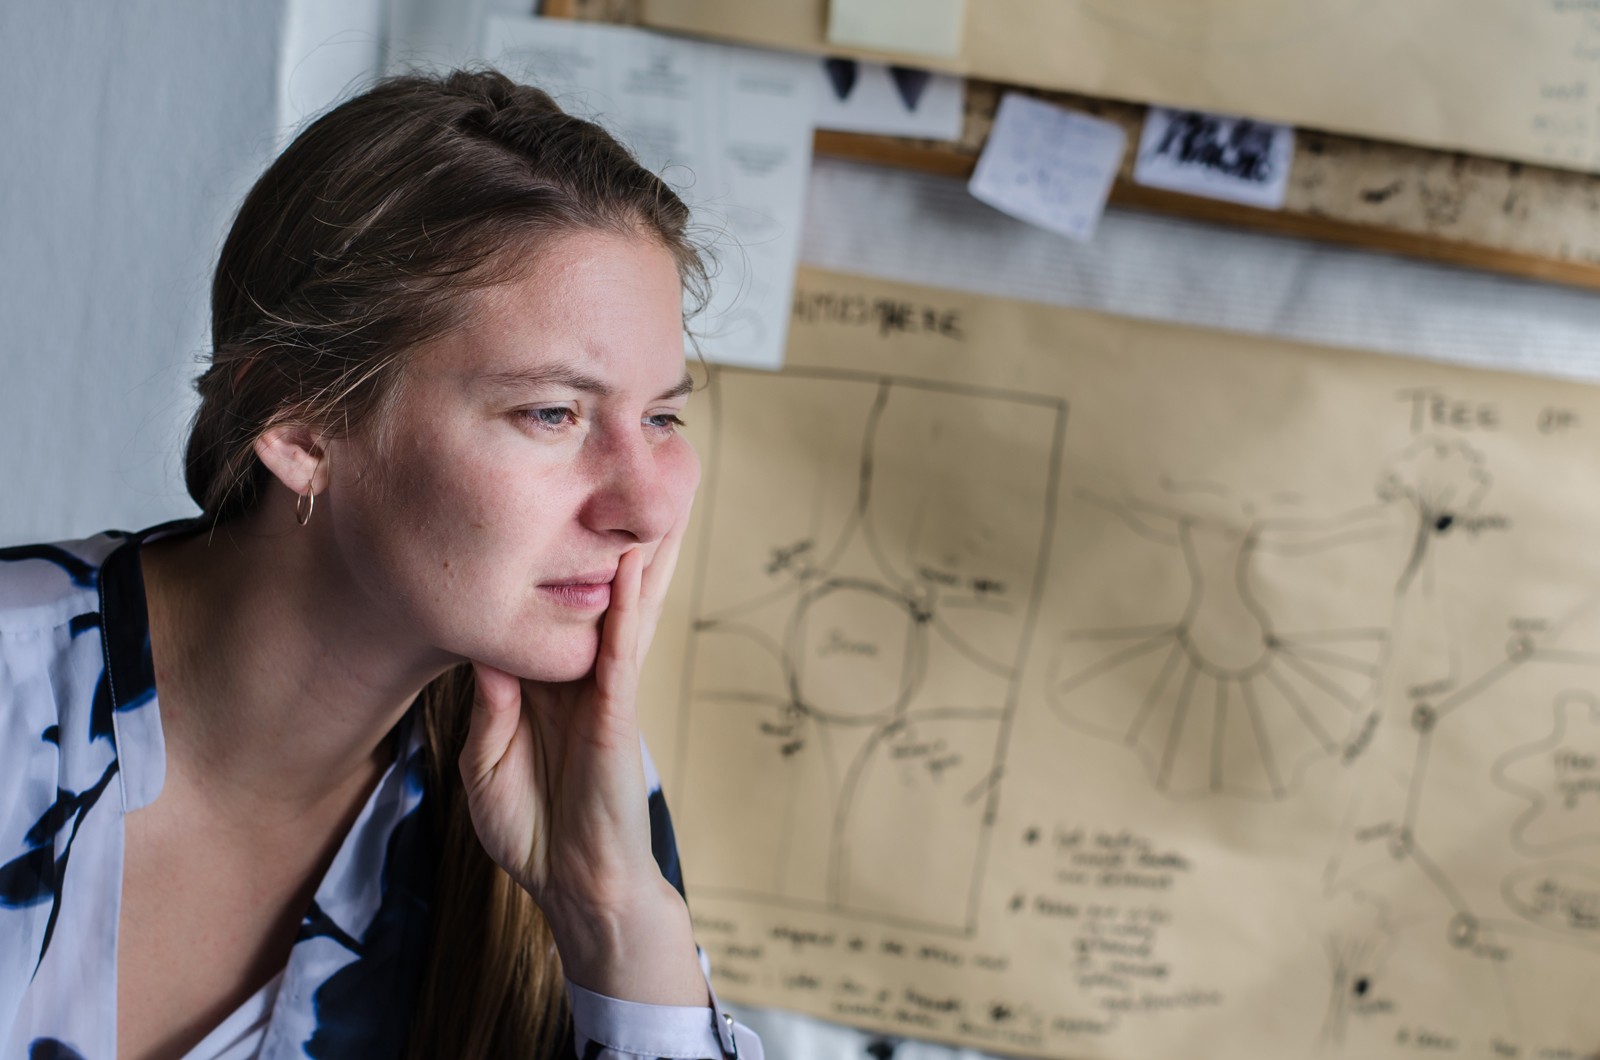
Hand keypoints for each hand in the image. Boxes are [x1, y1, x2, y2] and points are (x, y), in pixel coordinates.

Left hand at [458, 518, 706, 1004]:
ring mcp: (605, 689)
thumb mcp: (489, 756)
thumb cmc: (534, 829)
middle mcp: (585, 674)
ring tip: (656, 491)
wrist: (572, 885)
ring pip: (630, 605)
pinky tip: (633, 564)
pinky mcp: (615, 713)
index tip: (552, 499)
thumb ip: (492, 702)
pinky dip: (628, 604)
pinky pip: (622, 648)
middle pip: (609, 589)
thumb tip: (487, 648)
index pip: (559, 603)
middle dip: (622, 532)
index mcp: (554, 683)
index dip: (562, 552)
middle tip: (636, 470)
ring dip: (643, 549)